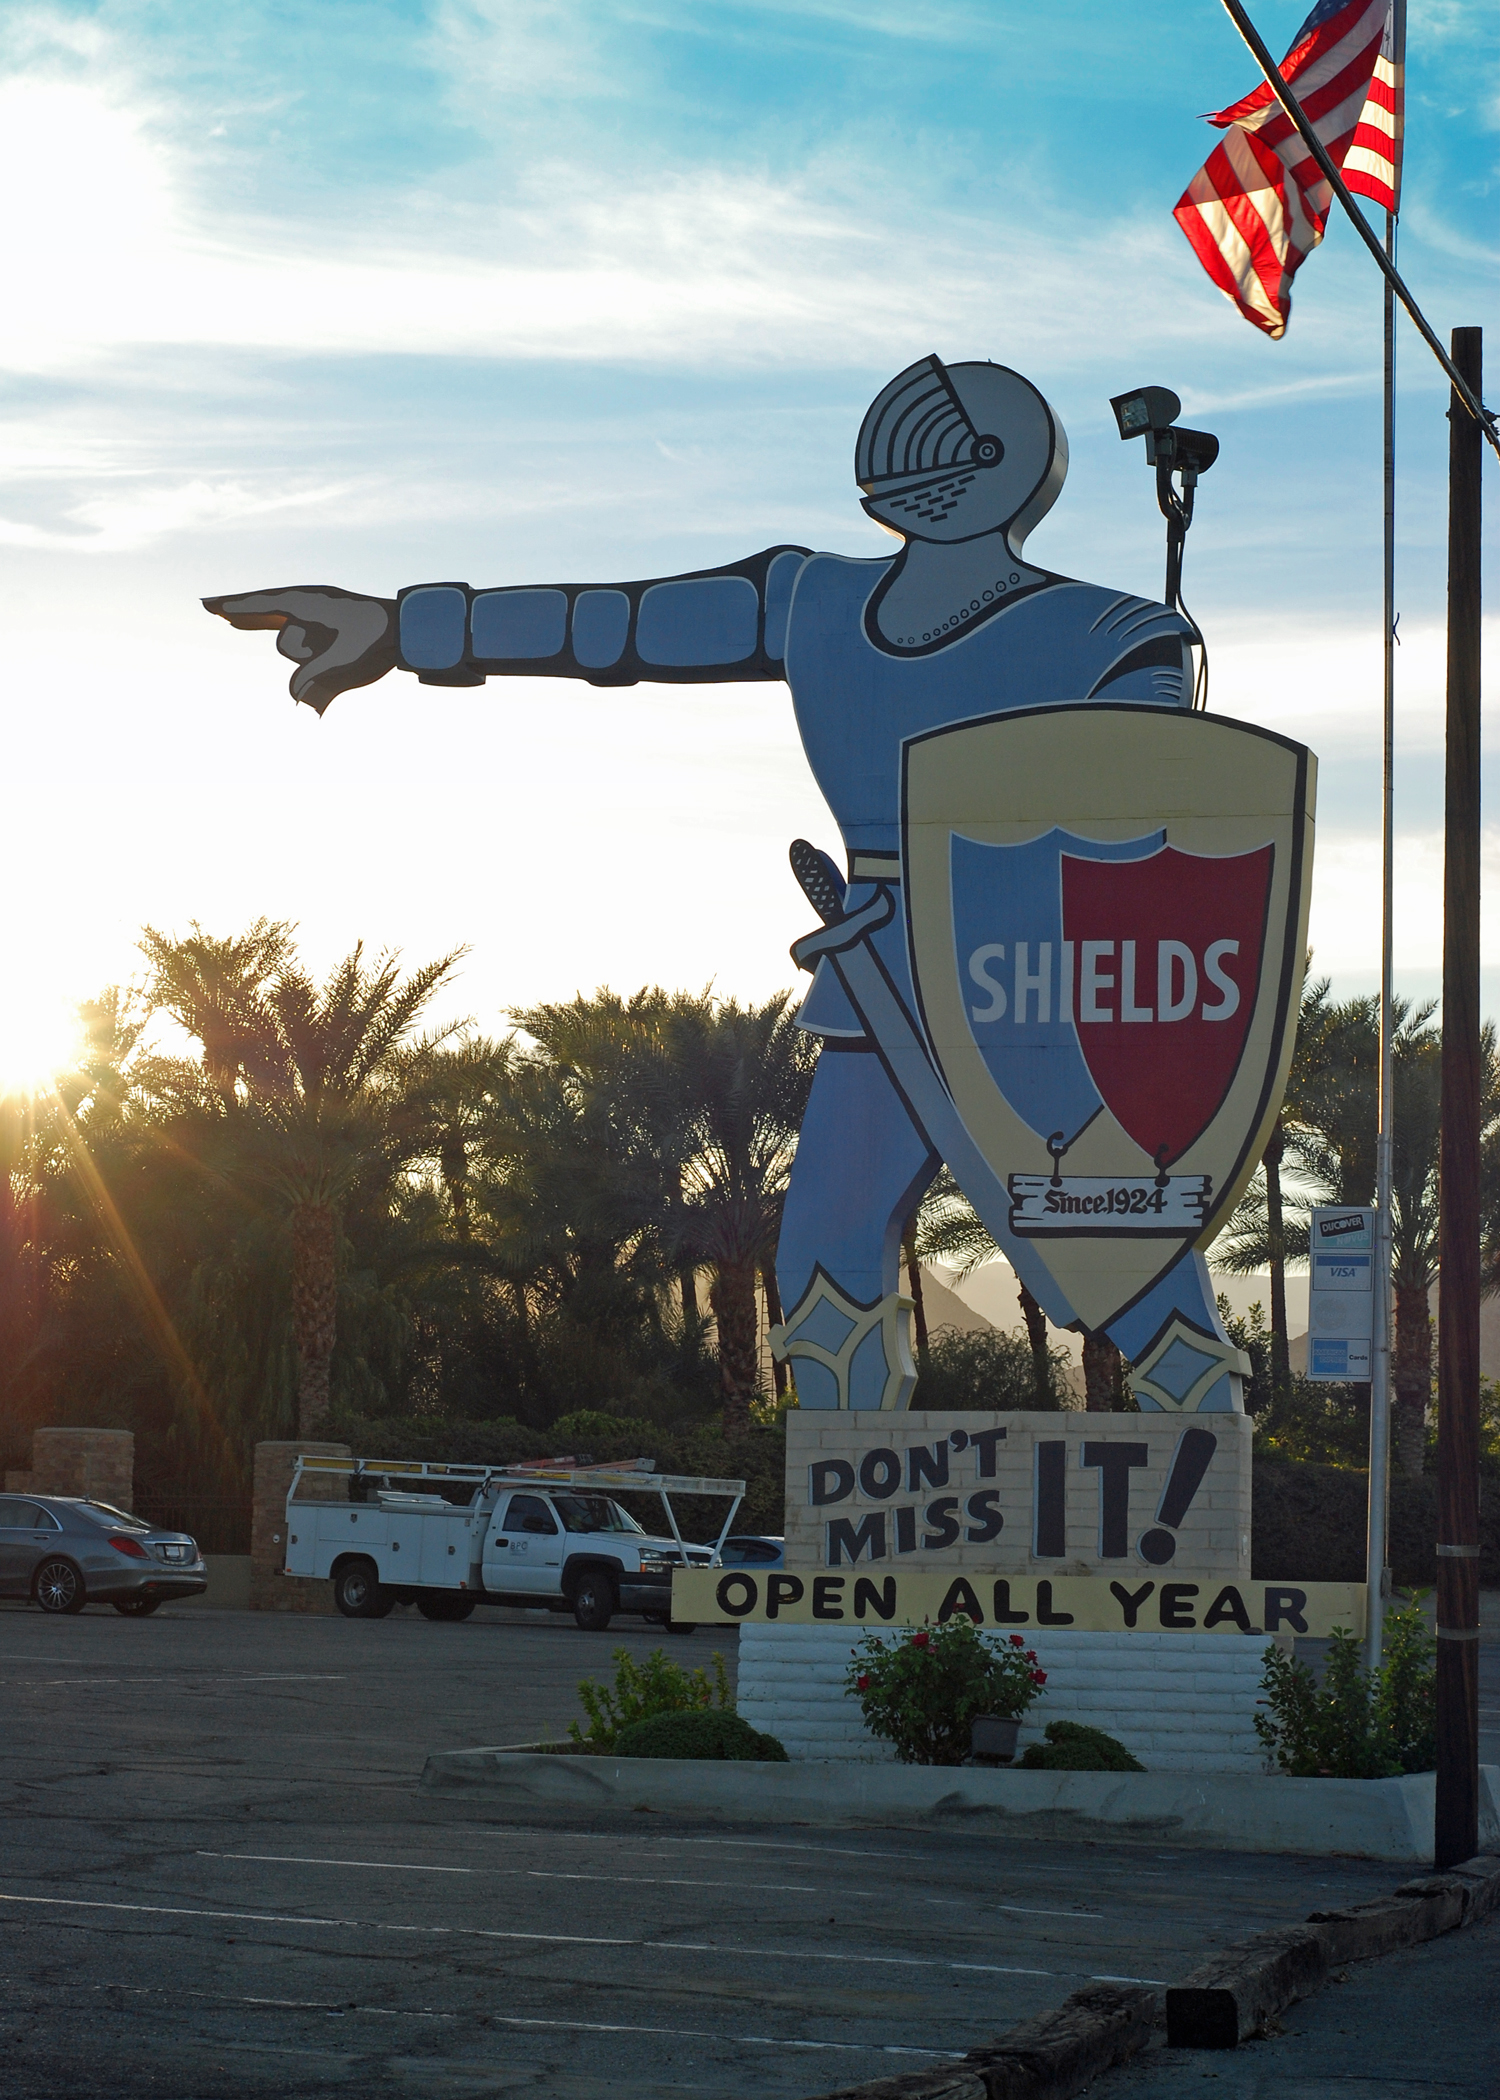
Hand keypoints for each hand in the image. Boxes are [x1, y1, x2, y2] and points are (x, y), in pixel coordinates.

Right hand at [203, 587, 397, 713]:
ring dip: (291, 641)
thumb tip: (297, 701)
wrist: (407, 629)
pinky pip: (286, 623)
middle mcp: (307, 604)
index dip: (238, 608)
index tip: (212, 608)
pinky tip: (249, 624)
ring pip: (286, 636)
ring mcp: (314, 611)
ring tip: (297, 644)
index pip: (264, 606)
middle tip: (209, 607)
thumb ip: (316, 681)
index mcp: (309, 605)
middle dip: (239, 609)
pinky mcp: (322, 620)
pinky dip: (265, 621)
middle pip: (266, 613)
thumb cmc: (377, 641)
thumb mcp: (347, 663)